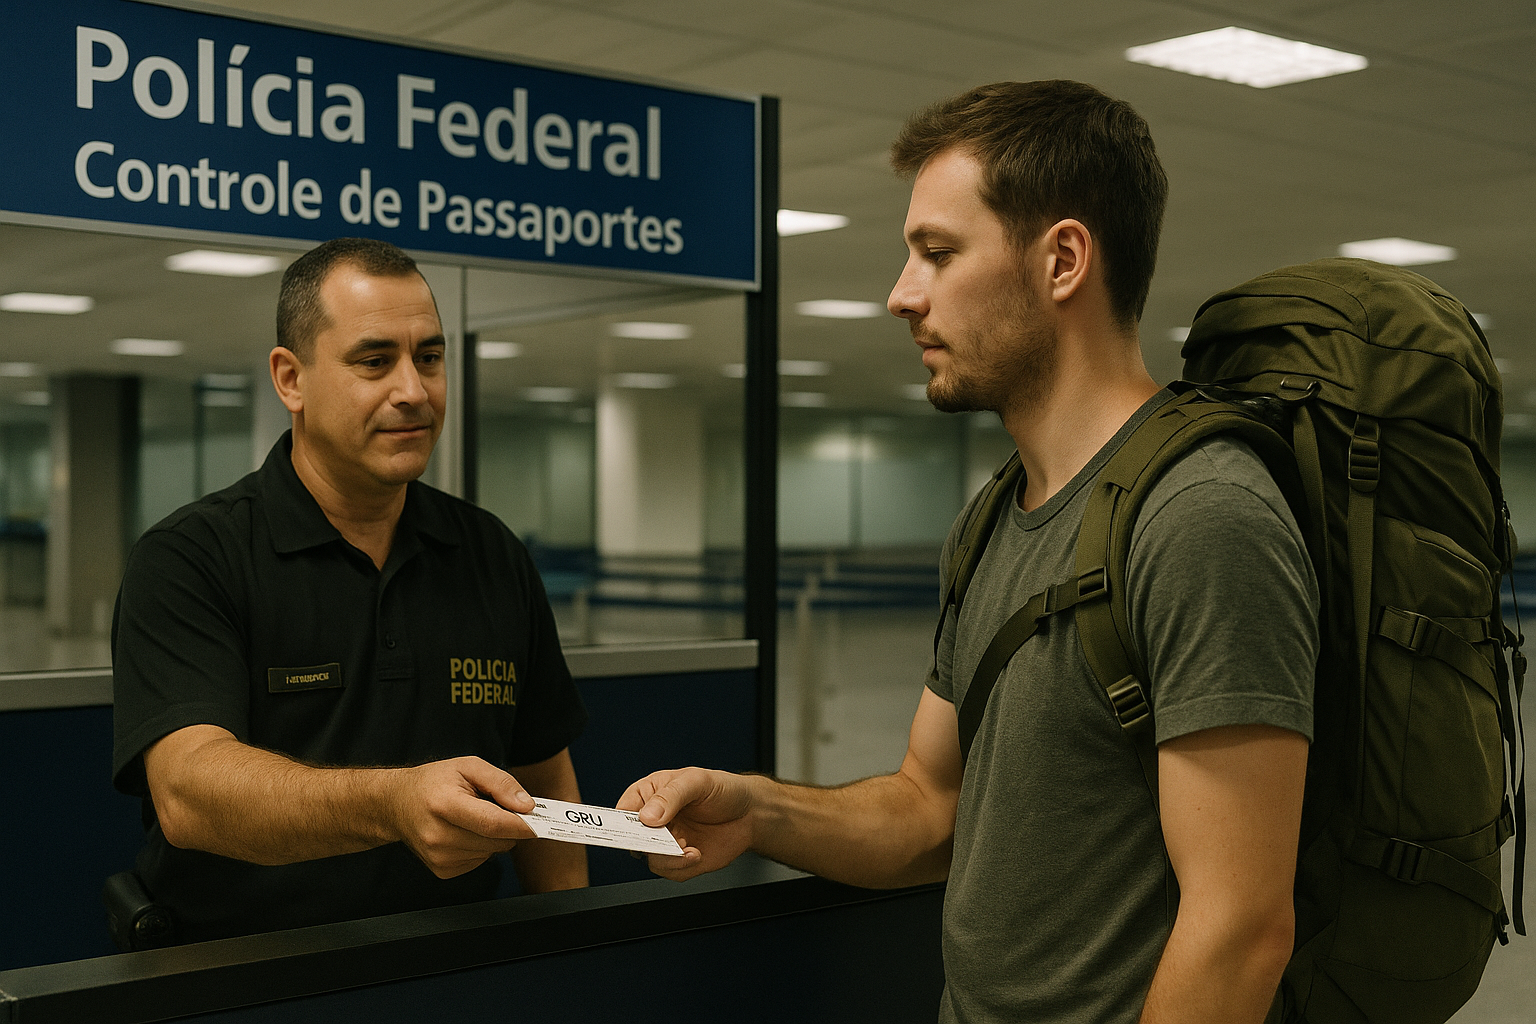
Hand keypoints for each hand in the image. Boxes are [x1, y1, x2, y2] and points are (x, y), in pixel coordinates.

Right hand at [388, 756, 537, 877]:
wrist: (397, 804)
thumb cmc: (434, 782)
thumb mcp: (468, 767)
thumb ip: (501, 783)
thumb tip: (528, 806)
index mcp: (444, 805)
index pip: (493, 823)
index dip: (521, 825)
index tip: (540, 822)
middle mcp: (438, 835)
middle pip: (496, 840)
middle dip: (509, 826)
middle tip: (501, 808)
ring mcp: (438, 857)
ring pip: (491, 852)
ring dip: (493, 836)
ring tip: (474, 817)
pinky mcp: (442, 870)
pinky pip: (480, 861)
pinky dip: (481, 847)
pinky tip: (464, 832)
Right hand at [618, 768, 754, 880]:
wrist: (750, 815)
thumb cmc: (723, 790)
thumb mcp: (697, 782)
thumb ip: (671, 796)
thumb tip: (647, 816)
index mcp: (650, 794)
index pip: (623, 810)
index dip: (621, 822)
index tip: (631, 828)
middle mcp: (654, 820)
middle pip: (632, 838)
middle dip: (646, 843)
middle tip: (663, 839)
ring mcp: (665, 842)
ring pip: (649, 858)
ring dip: (668, 856)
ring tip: (688, 846)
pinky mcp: (678, 861)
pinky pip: (668, 871)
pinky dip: (681, 866)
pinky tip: (696, 853)